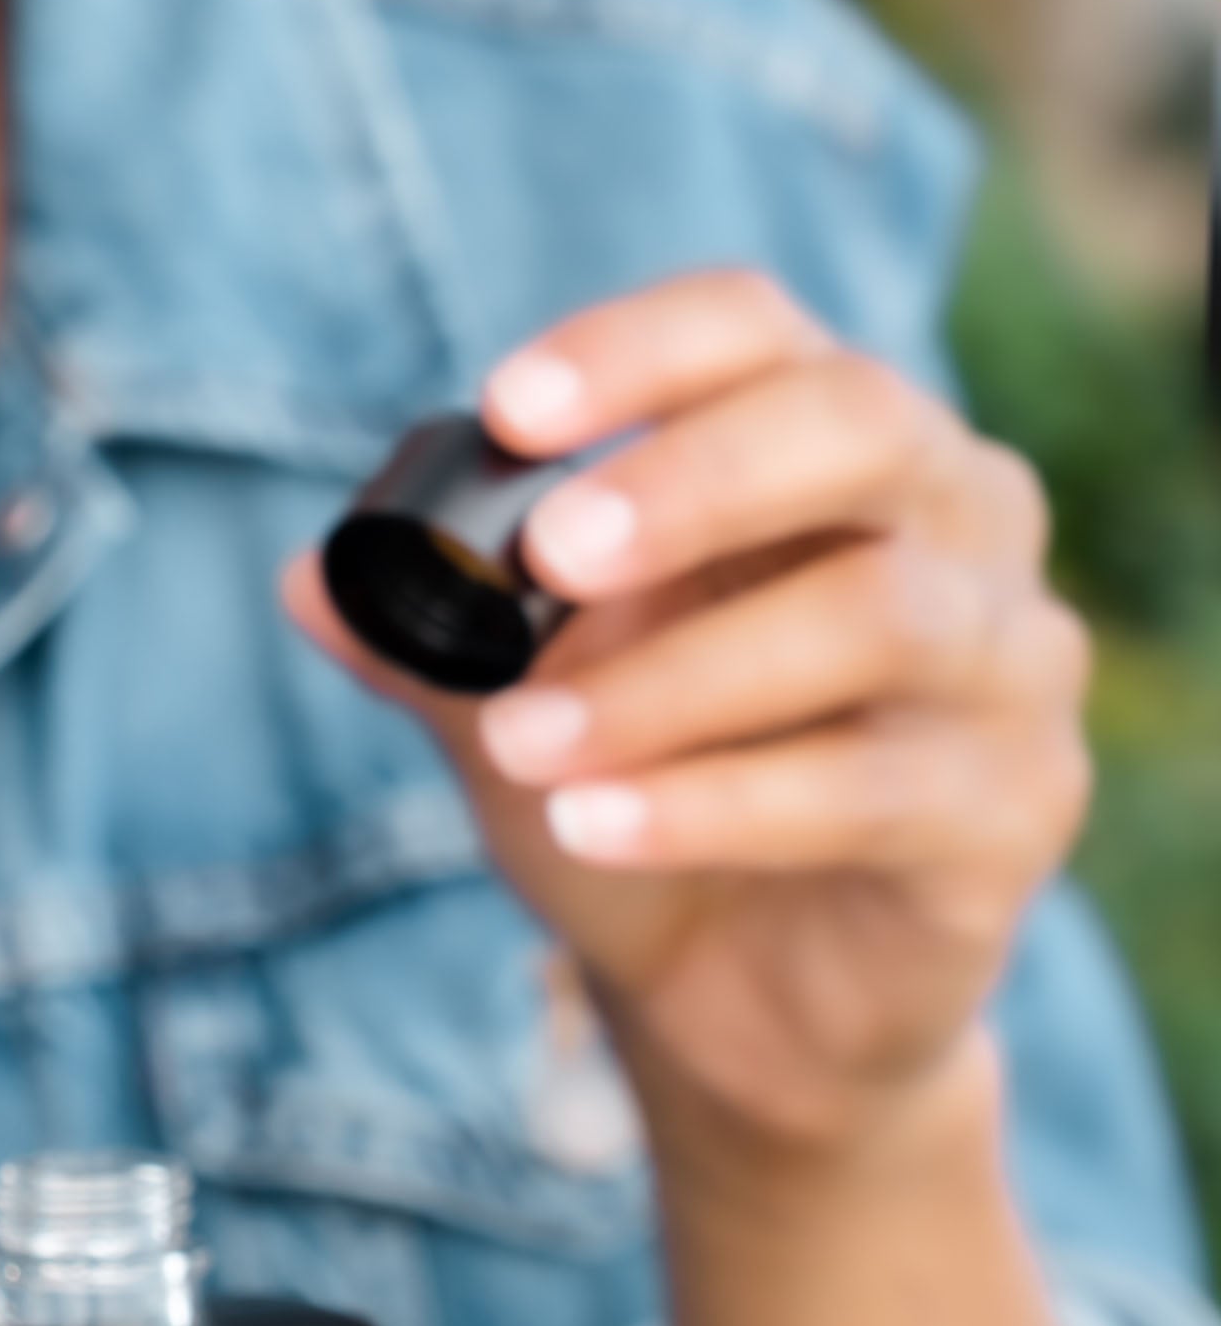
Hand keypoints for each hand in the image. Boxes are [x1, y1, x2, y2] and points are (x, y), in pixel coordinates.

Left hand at [285, 267, 1092, 1173]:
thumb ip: (426, 643)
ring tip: (519, 746)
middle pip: (857, 429)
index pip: (760, 331)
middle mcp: (953, 517)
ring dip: (672, 681)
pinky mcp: (1016, 805)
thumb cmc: (651, 789)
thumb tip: (309, 579)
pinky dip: (714, 805)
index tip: (508, 407)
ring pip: (876, 617)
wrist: (746, 994)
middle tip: (549, 557)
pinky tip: (592, 827)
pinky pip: (874, 788)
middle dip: (691, 483)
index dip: (639, 348)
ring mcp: (1007, 658)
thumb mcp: (517, 706)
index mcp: (833, 448)